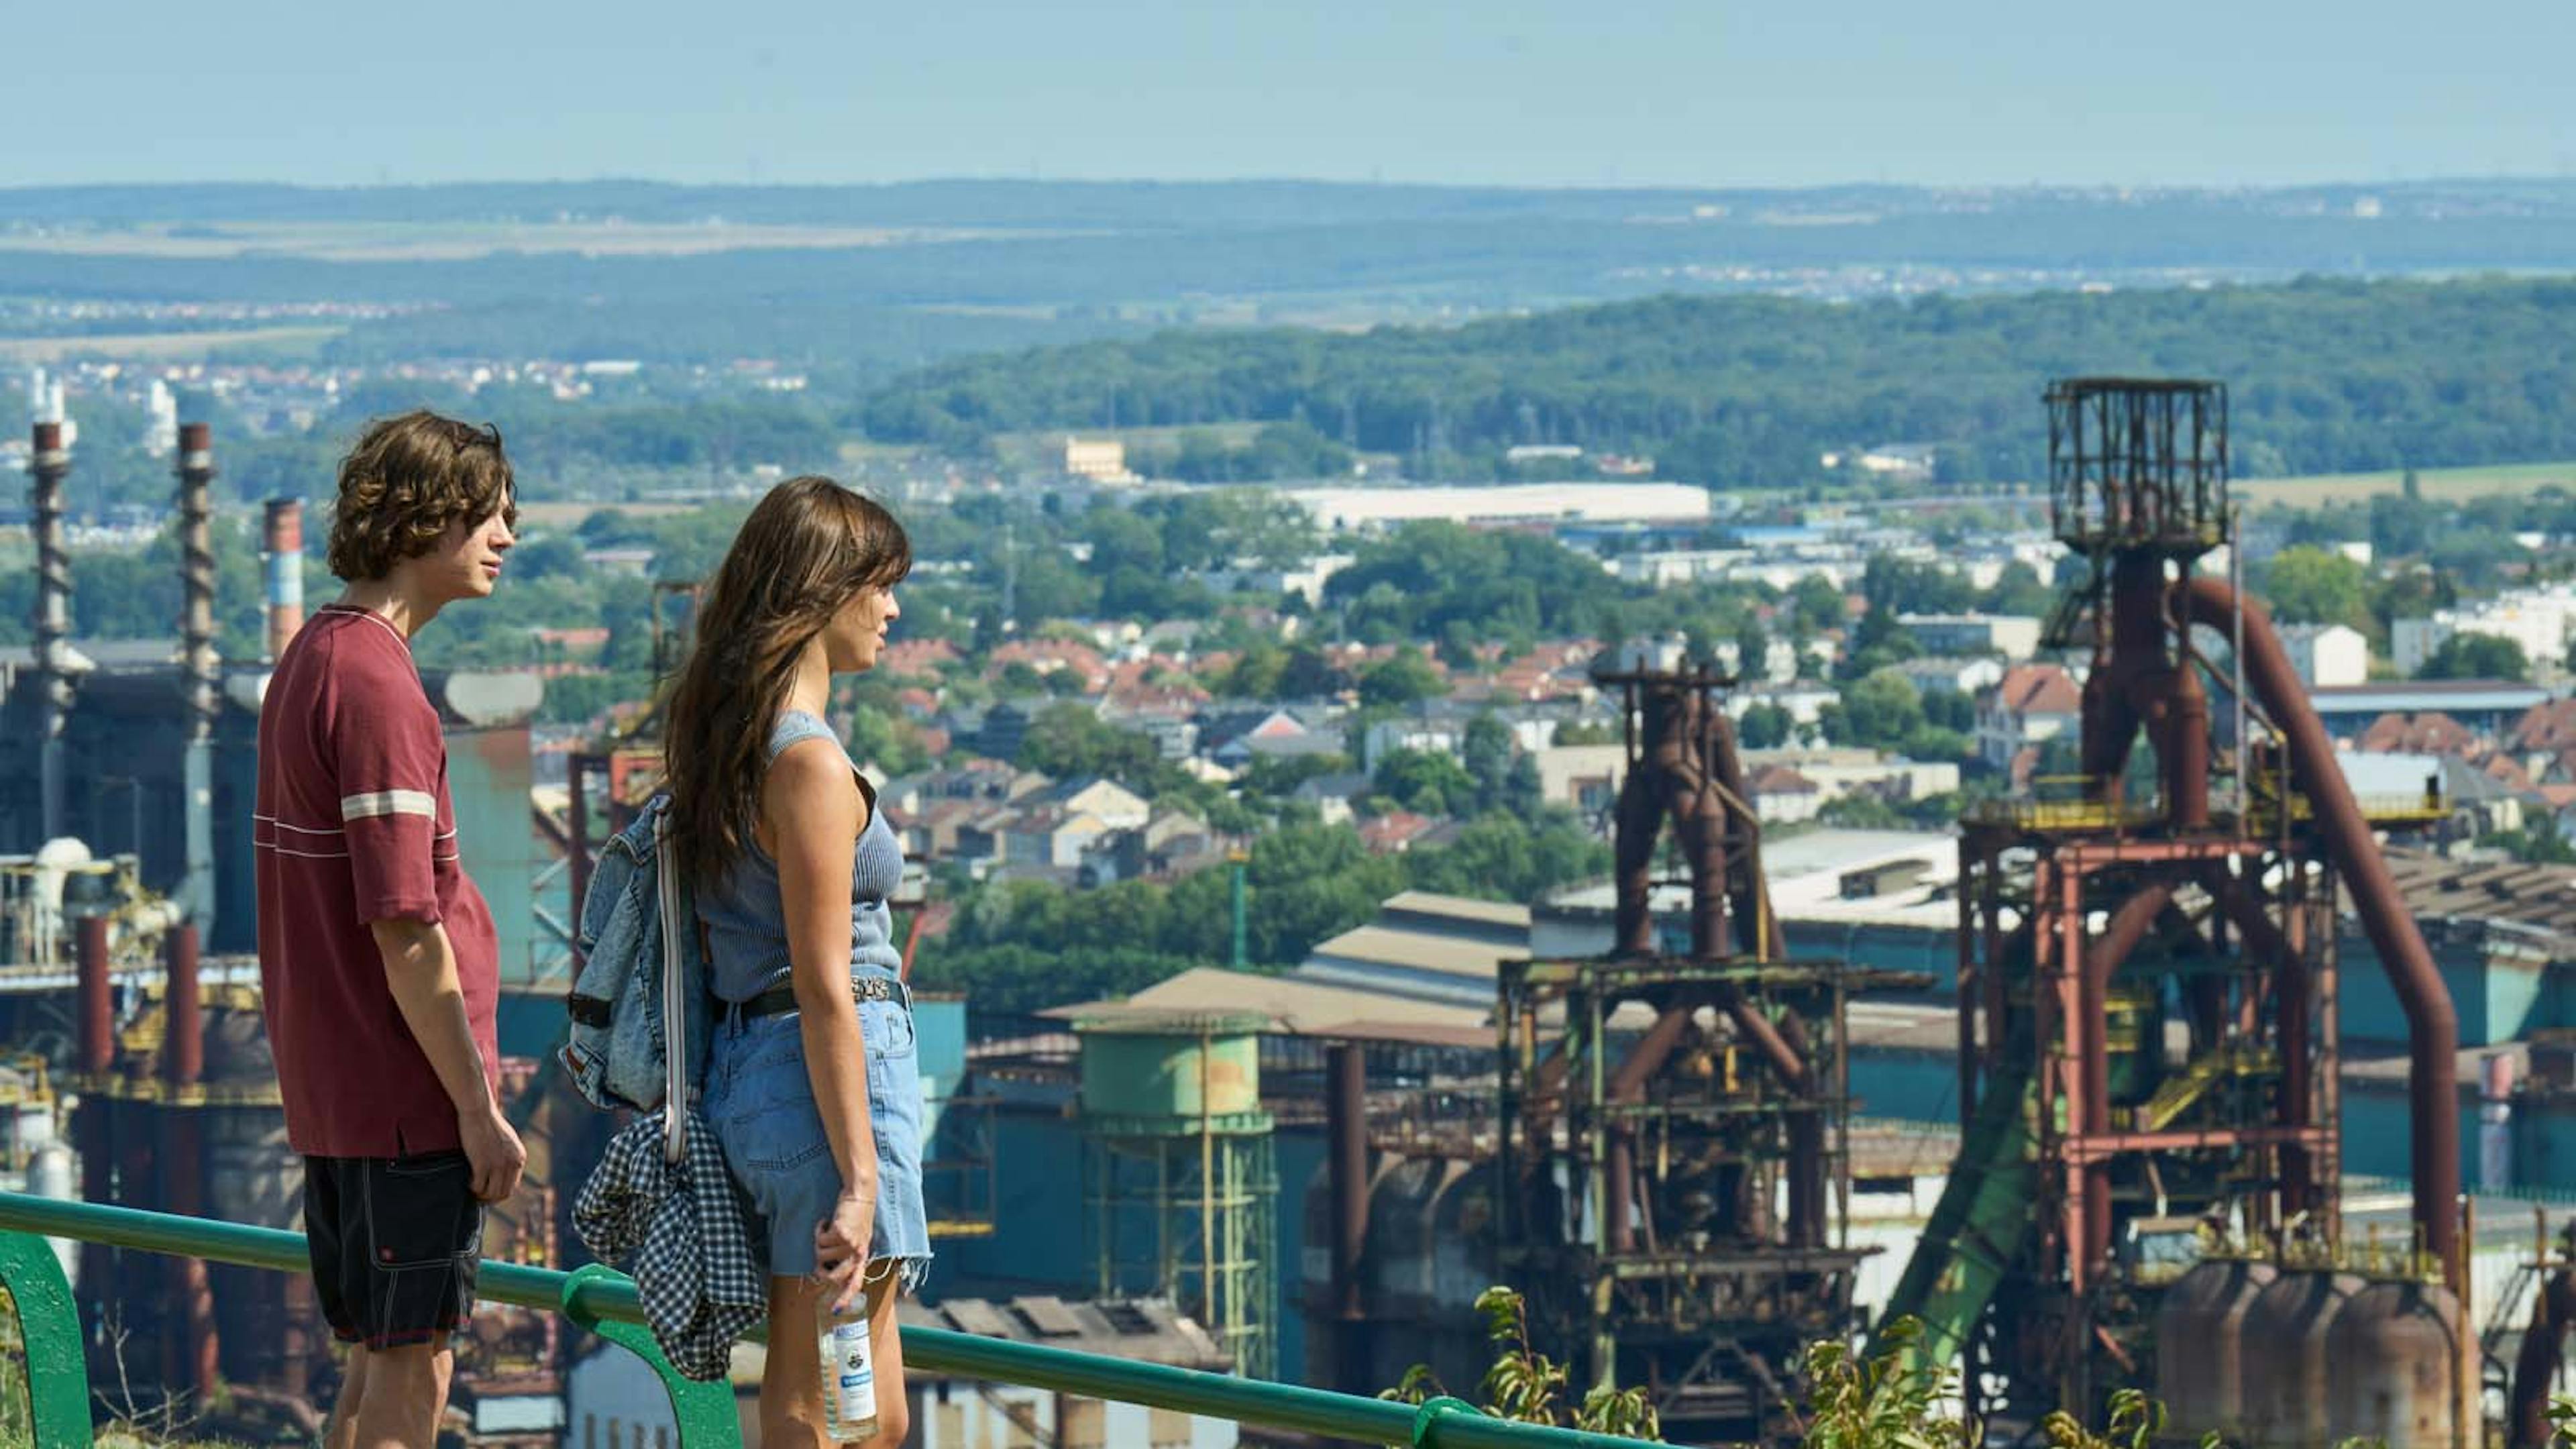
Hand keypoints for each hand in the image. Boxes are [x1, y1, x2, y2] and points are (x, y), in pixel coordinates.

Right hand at [457, 1102, 526, 1203]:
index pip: (512, 1186)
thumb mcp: (507, 1140)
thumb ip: (508, 1155)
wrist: (479, 1111)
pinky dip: (472, 1188)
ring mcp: (497, 1164)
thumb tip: (503, 1170)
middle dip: (490, 1198)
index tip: (488, 1192)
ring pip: (491, 1193)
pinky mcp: (482, 1164)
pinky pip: (478, 1186)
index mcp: (519, 1158)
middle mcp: (512, 1163)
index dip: (499, 1192)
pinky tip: (467, 1181)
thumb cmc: (489, 1123)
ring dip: (480, 1195)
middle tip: (478, 1195)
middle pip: (503, 1193)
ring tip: (472, 1189)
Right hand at [815, 1181, 877, 1314]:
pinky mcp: (841, 1233)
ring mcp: (850, 1244)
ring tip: (828, 1230)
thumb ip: (846, 1255)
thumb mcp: (855, 1239)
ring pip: (820, 1255)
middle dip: (820, 1271)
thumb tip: (826, 1273)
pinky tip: (826, 1221)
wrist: (860, 1195)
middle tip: (817, 1263)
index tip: (835, 1310)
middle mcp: (858, 1253)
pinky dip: (818, 1229)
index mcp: (862, 1256)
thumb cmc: (854, 1218)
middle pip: (833, 1277)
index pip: (855, 1282)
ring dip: (819, 1242)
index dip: (845, 1297)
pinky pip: (819, 1240)